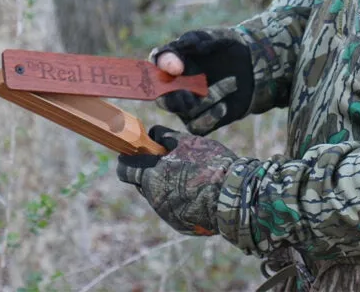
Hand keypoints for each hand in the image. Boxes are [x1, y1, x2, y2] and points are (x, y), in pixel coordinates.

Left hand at [116, 125, 237, 235]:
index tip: (135, 153)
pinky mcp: (179, 224)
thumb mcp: (187, 142)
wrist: (234, 197)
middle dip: (149, 171)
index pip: (125, 169)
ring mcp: (166, 214)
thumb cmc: (210, 164)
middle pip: (141, 182)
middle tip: (168, 160)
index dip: (128, 159)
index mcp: (151, 176)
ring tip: (189, 175)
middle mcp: (154, 198)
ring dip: (166, 184)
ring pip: (158, 195)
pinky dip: (180, 198)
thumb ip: (166, 137)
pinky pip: (173, 207)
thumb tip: (153, 134)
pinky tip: (197, 191)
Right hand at [151, 30, 252, 134]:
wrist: (252, 62)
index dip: (162, 68)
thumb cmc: (225, 46)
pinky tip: (224, 105)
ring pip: (185, 112)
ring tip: (231, 82)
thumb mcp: (210, 38)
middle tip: (188, 95)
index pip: (156, 64)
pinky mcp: (203, 119)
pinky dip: (210, 116)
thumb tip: (176, 59)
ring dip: (207, 99)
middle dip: (172, 99)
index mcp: (172, 62)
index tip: (178, 66)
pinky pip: (197, 127)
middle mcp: (175, 85)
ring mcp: (188, 104)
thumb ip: (191, 41)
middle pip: (162, 98)